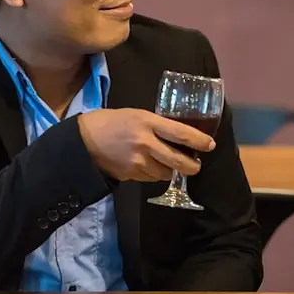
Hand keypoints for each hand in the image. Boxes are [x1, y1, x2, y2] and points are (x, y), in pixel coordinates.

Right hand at [77, 108, 215, 181]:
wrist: (84, 140)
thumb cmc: (112, 121)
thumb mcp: (137, 115)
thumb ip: (156, 125)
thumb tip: (178, 136)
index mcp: (148, 122)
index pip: (180, 133)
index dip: (199, 141)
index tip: (210, 145)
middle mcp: (146, 143)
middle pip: (178, 160)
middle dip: (191, 166)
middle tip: (196, 165)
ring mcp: (138, 161)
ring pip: (165, 172)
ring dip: (170, 170)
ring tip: (167, 163)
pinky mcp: (131, 174)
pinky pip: (151, 178)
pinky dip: (154, 174)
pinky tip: (149, 166)